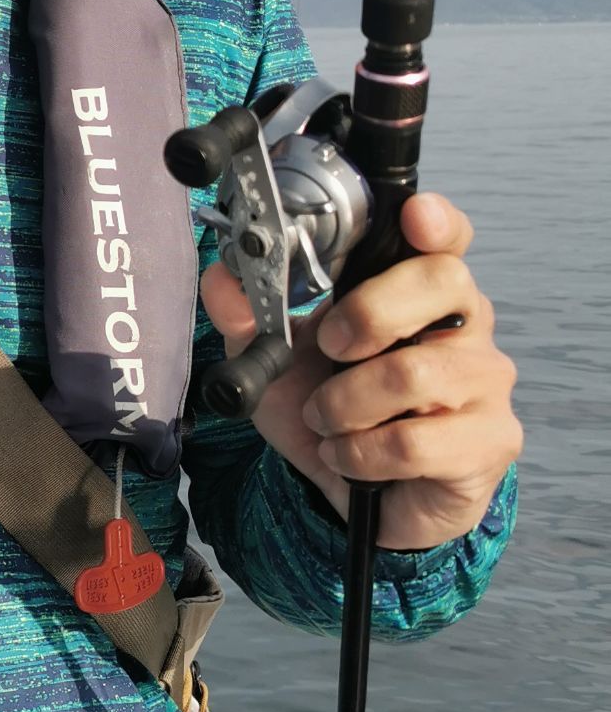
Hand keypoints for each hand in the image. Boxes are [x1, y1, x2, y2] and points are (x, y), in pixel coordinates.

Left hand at [202, 192, 520, 551]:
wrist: (359, 494)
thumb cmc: (333, 412)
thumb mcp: (278, 362)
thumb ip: (248, 317)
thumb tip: (220, 277)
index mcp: (420, 290)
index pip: (446, 239)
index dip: (436, 222)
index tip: (415, 216)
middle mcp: (466, 326)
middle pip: (441, 283)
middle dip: (369, 313)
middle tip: (331, 348)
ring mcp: (486, 383)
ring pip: (414, 374)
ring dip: (345, 406)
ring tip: (327, 421)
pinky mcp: (490, 442)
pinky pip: (413, 442)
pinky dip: (360, 454)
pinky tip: (349, 458)